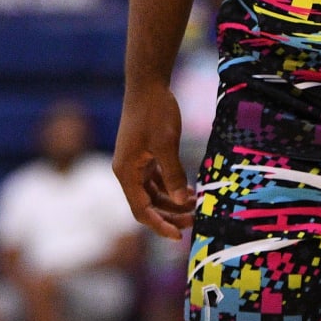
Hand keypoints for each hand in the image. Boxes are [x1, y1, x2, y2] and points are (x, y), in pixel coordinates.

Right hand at [112, 83, 194, 240]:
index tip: (178, 236)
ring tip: (195, 206)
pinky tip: (189, 189)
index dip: (159, 225)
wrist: (147, 84)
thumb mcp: (166, 144)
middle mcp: (126, 171)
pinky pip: (156, 179)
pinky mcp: (143, 155)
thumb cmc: (154, 112)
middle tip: (194, 221)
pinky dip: (170, 187)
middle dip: (169, 215)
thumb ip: (173, 174)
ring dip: (171, 202)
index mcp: (125, 172)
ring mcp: (134, 163)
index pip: (141, 209)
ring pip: (152, 193)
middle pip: (146, 204)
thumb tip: (182, 202)